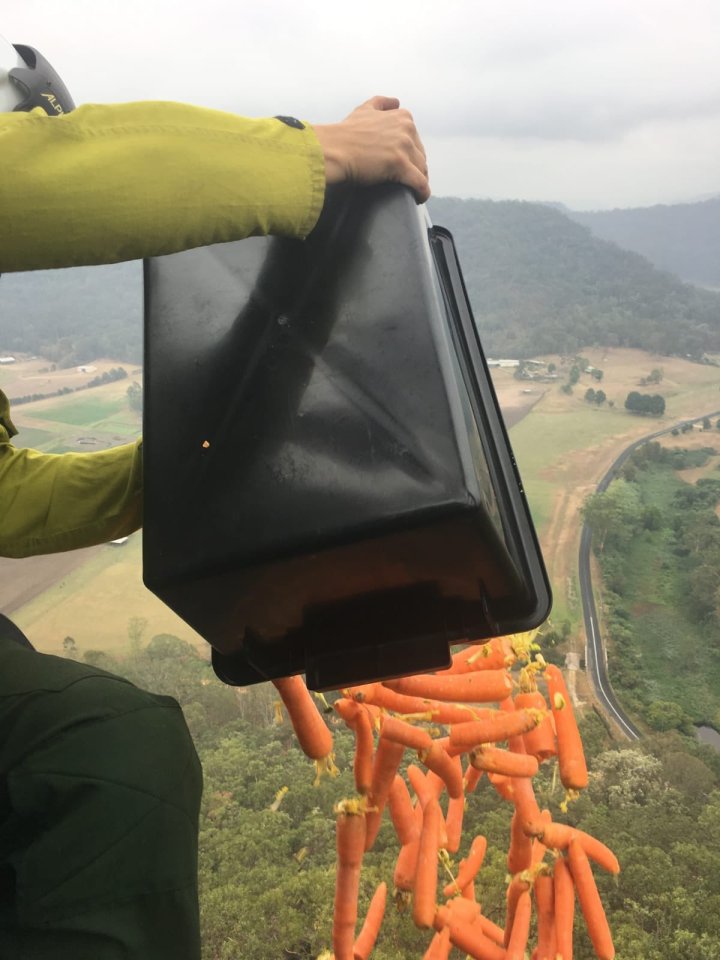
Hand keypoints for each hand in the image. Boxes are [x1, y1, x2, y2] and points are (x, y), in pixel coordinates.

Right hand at [313, 96, 429, 202]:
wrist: (333, 149)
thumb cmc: (345, 134)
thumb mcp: (364, 110)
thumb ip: (380, 104)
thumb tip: (395, 102)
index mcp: (402, 117)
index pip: (416, 140)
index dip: (411, 154)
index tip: (404, 164)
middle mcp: (407, 129)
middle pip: (420, 155)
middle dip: (415, 168)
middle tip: (405, 181)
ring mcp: (404, 146)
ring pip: (421, 170)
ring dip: (418, 182)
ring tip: (410, 191)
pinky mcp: (400, 165)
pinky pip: (420, 183)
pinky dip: (422, 193)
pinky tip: (418, 198)